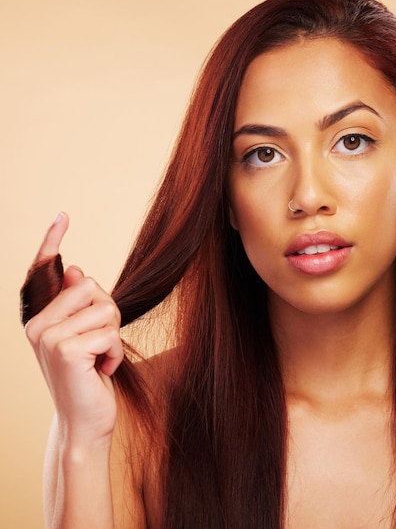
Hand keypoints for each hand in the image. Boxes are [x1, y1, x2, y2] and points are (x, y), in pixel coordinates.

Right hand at [24, 213, 122, 447]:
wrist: (85, 421)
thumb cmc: (91, 377)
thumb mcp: (86, 337)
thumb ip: (78, 306)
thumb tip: (73, 268)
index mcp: (41, 319)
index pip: (44, 272)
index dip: (52, 240)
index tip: (63, 215)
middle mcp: (38, 326)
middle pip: (91, 286)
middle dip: (109, 314)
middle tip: (102, 344)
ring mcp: (49, 338)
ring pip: (105, 308)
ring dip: (114, 336)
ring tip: (102, 360)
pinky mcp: (66, 352)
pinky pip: (109, 332)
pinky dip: (116, 353)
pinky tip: (102, 372)